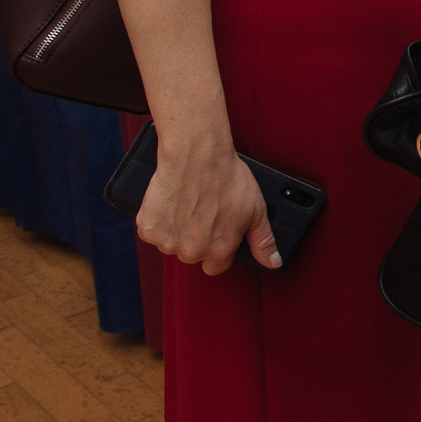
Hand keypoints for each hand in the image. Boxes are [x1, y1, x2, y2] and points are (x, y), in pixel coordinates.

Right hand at [135, 130, 277, 273]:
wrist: (197, 155)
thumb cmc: (227, 178)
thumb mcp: (256, 210)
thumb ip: (263, 241)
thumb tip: (273, 262)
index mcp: (218, 250)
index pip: (217, 266)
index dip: (219, 248)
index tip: (218, 231)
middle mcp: (191, 251)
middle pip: (194, 255)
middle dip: (198, 239)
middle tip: (204, 213)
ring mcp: (167, 241)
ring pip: (173, 244)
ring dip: (178, 231)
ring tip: (189, 205)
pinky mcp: (147, 229)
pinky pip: (153, 232)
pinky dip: (160, 221)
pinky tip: (173, 204)